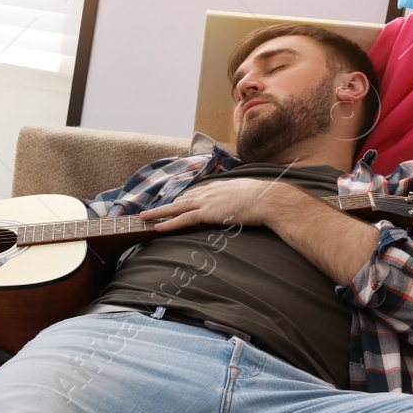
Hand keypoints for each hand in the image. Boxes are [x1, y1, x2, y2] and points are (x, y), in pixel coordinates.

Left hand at [140, 179, 306, 232]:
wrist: (268, 199)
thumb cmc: (263, 198)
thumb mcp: (247, 193)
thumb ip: (237, 197)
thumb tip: (240, 202)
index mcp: (218, 186)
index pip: (194, 193)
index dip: (180, 200)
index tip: (170, 204)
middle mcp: (209, 191)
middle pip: (181, 199)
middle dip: (164, 205)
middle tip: (148, 210)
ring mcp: (207, 201)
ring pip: (176, 208)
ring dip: (158, 213)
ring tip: (143, 218)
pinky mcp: (207, 213)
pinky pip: (183, 219)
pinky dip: (169, 223)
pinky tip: (157, 227)